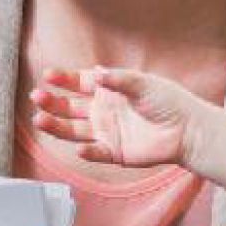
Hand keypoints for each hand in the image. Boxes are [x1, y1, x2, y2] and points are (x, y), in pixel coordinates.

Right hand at [30, 67, 201, 167]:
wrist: (188, 129)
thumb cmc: (168, 101)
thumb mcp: (143, 83)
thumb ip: (118, 79)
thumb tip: (95, 73)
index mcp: (107, 91)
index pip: (78, 84)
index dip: (63, 79)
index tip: (48, 76)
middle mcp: (102, 111)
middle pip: (69, 108)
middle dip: (52, 103)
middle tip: (37, 97)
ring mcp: (106, 132)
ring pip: (73, 130)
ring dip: (56, 126)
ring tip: (40, 120)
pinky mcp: (114, 152)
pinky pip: (95, 153)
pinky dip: (86, 152)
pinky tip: (79, 148)